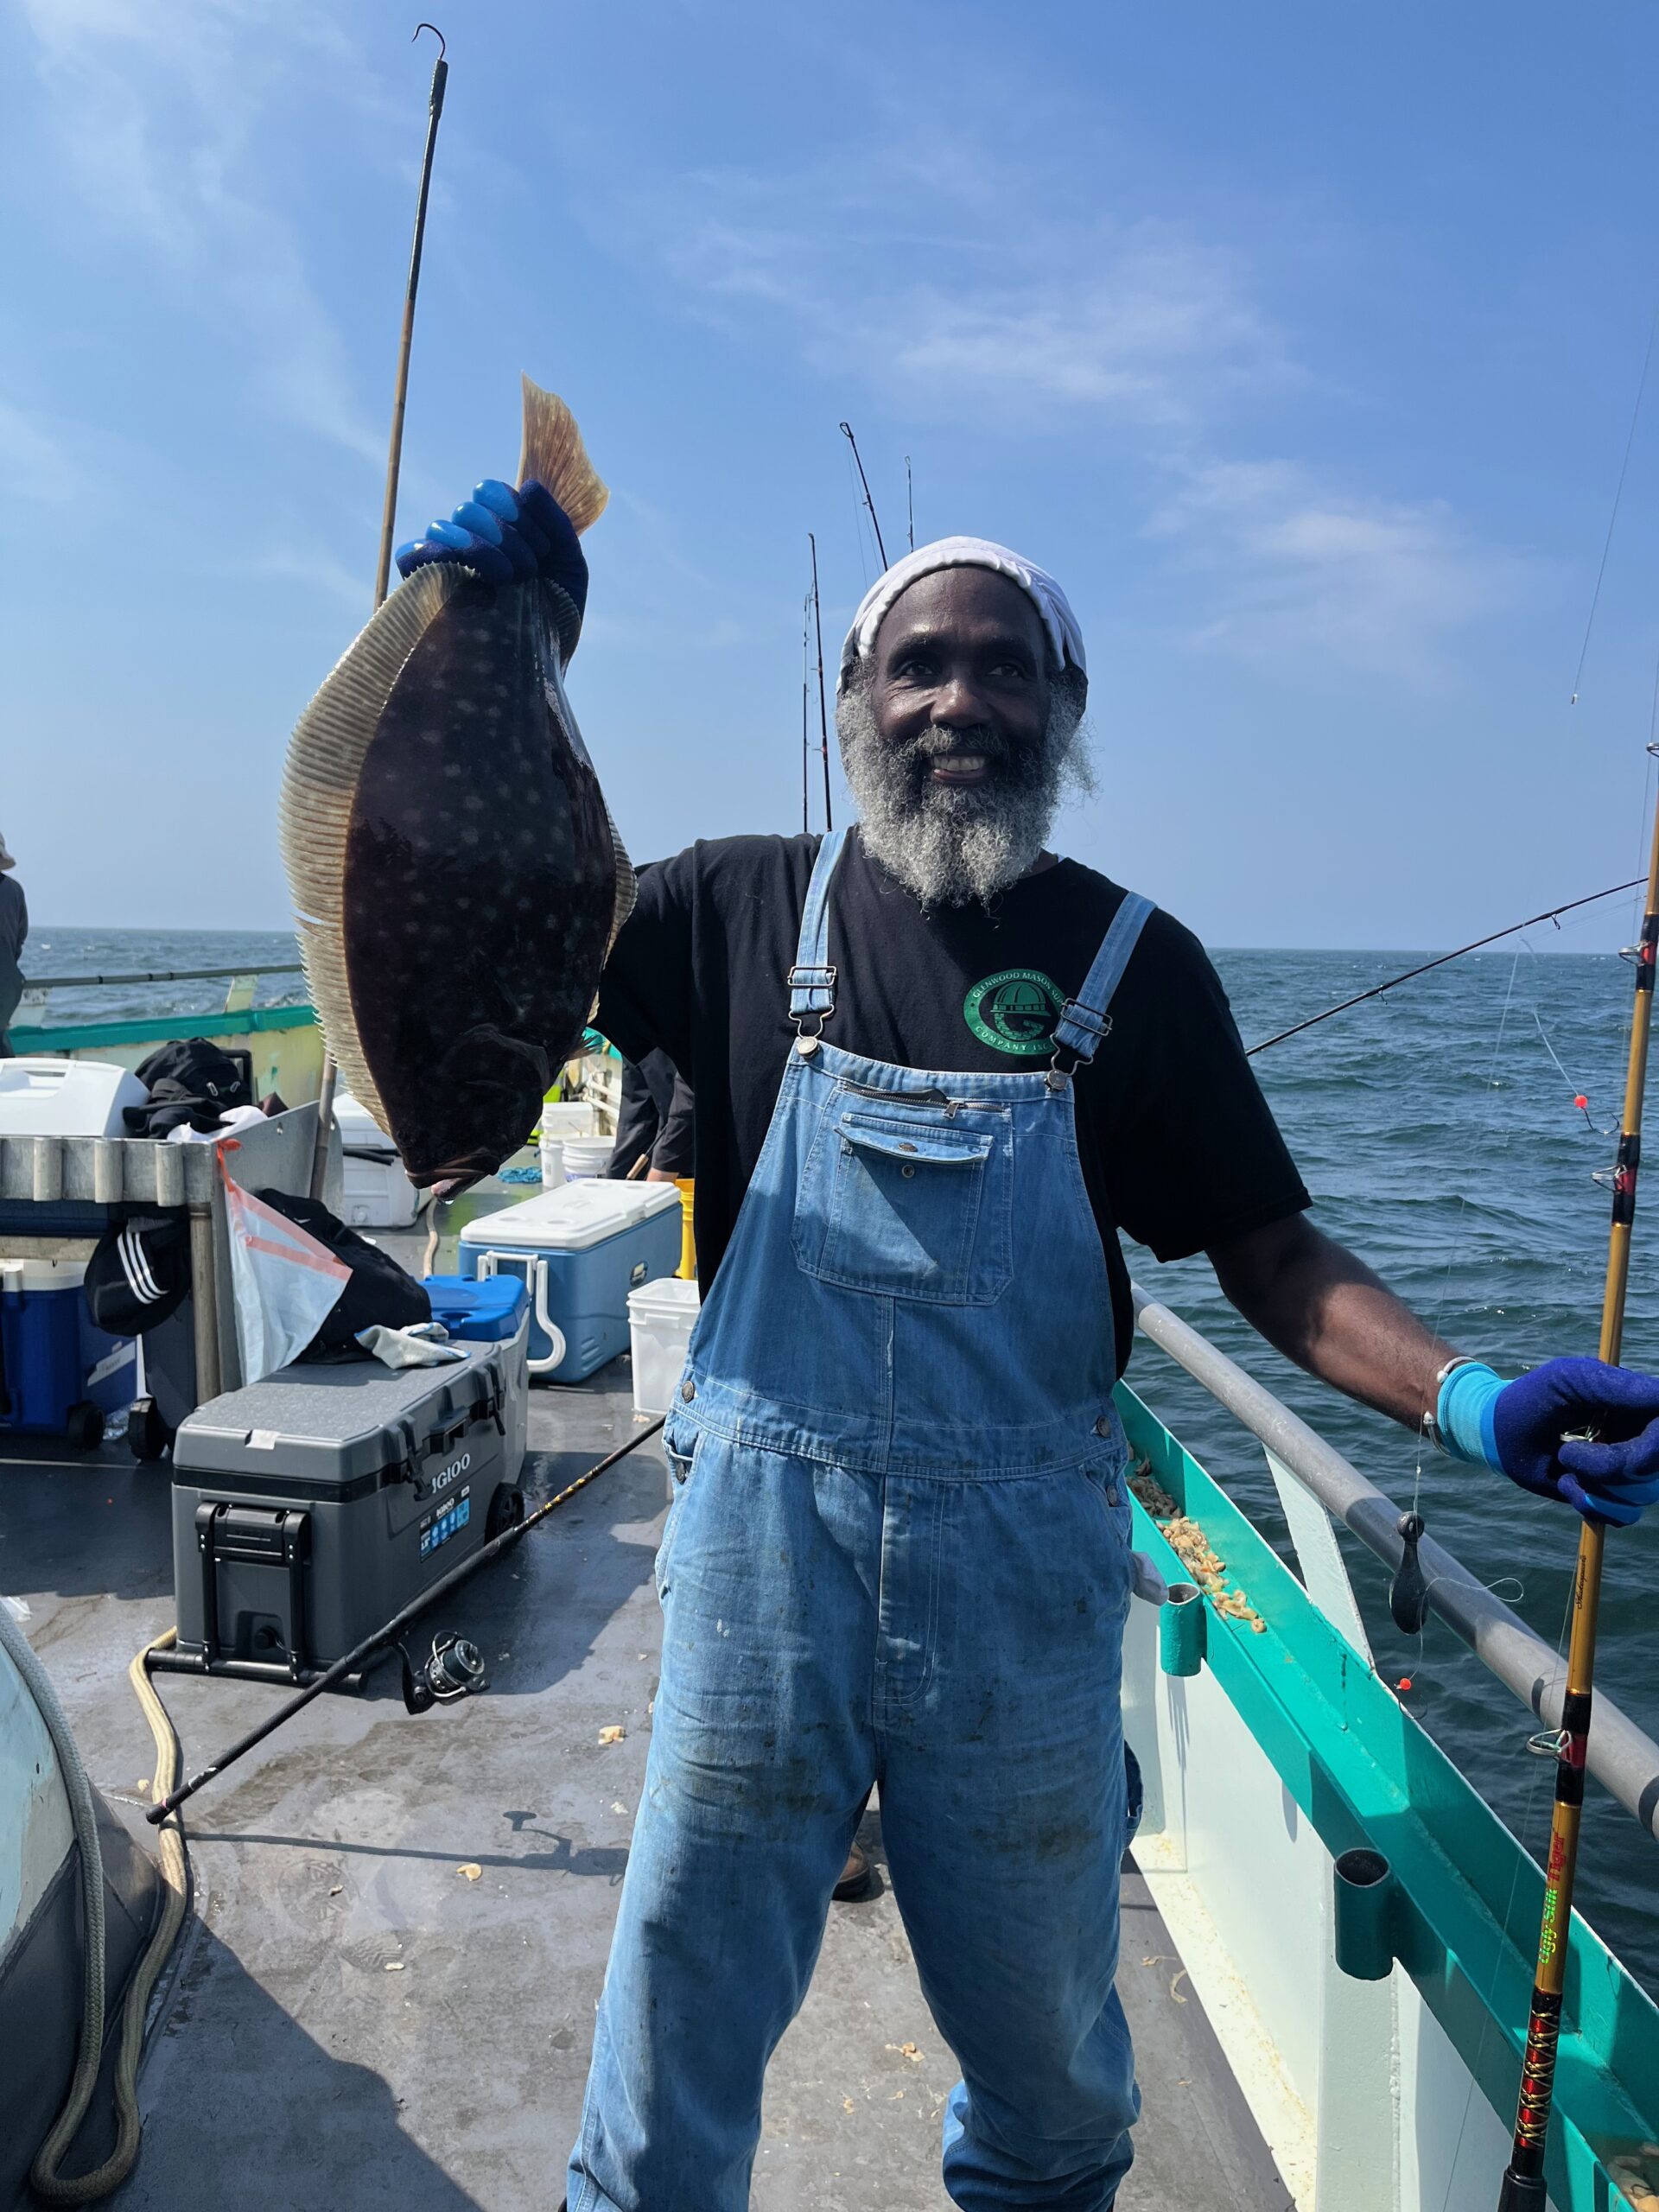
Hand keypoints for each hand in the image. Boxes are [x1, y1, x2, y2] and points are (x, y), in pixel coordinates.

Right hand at [395, 477, 587, 615]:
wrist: (540, 669)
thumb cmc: (555, 619)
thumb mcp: (568, 568)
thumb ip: (556, 524)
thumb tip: (528, 487)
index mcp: (499, 532)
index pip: (490, 493)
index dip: (514, 509)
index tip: (542, 547)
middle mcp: (469, 543)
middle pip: (469, 509)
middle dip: (505, 533)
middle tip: (526, 570)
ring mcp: (446, 565)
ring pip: (444, 526)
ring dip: (480, 545)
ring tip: (506, 578)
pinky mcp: (425, 589)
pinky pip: (411, 553)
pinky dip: (432, 551)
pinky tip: (464, 571)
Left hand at [1488, 1357, 1658, 1525]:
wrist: (1501, 1433)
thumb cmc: (1535, 1397)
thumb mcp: (1571, 1380)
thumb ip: (1618, 1386)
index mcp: (1639, 1407)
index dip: (1657, 1445)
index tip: (1639, 1448)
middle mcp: (1642, 1440)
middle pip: (1652, 1467)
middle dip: (1611, 1465)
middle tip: (1567, 1452)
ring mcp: (1629, 1472)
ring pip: (1640, 1494)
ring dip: (1592, 1482)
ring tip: (1563, 1459)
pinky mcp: (1612, 1498)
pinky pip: (1621, 1516)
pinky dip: (1588, 1502)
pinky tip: (1566, 1482)